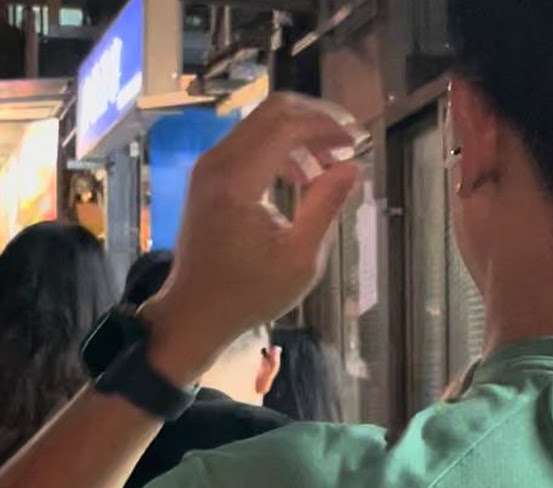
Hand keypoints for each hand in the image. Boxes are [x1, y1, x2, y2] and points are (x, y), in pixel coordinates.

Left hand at [143, 93, 364, 383]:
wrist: (195, 311)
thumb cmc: (248, 294)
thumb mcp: (300, 259)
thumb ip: (326, 207)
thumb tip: (353, 166)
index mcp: (236, 183)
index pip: (287, 126)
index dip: (327, 127)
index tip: (357, 143)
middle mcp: (217, 163)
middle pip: (273, 112)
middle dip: (316, 120)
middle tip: (347, 144)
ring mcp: (209, 166)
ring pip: (261, 123)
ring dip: (300, 135)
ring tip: (329, 167)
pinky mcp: (209, 175)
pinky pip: (250, 142)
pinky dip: (280, 148)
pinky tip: (303, 177)